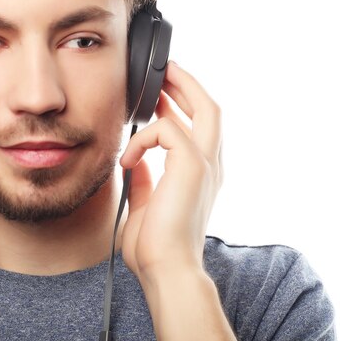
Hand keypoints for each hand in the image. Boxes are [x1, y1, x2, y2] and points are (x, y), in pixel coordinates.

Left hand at [120, 62, 222, 283]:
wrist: (166, 271)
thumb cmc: (156, 246)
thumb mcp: (145, 204)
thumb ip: (145, 180)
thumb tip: (135, 162)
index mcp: (200, 174)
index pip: (199, 127)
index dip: (183, 104)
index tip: (160, 93)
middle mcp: (211, 165)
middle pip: (212, 108)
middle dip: (189, 84)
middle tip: (166, 69)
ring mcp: (206, 164)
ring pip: (206, 108)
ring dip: (179, 89)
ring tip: (156, 80)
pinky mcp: (192, 166)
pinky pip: (166, 130)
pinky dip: (142, 138)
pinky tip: (127, 159)